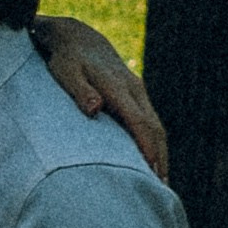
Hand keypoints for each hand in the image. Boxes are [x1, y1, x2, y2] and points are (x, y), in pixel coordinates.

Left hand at [32, 17, 168, 180]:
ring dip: (161, 153)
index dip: (146, 147)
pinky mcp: (138, 96)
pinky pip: (151, 122)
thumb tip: (94, 108)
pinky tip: (154, 163)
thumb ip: (79, 91)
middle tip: (162, 187)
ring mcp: (138, 92)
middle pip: (154, 127)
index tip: (151, 171)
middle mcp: (134, 89)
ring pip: (157, 125)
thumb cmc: (67, 61)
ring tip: (162, 182)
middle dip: (160, 157)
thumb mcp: (65, 73)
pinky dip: (156, 143)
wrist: (80, 39)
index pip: (138, 121)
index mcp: (117, 87)